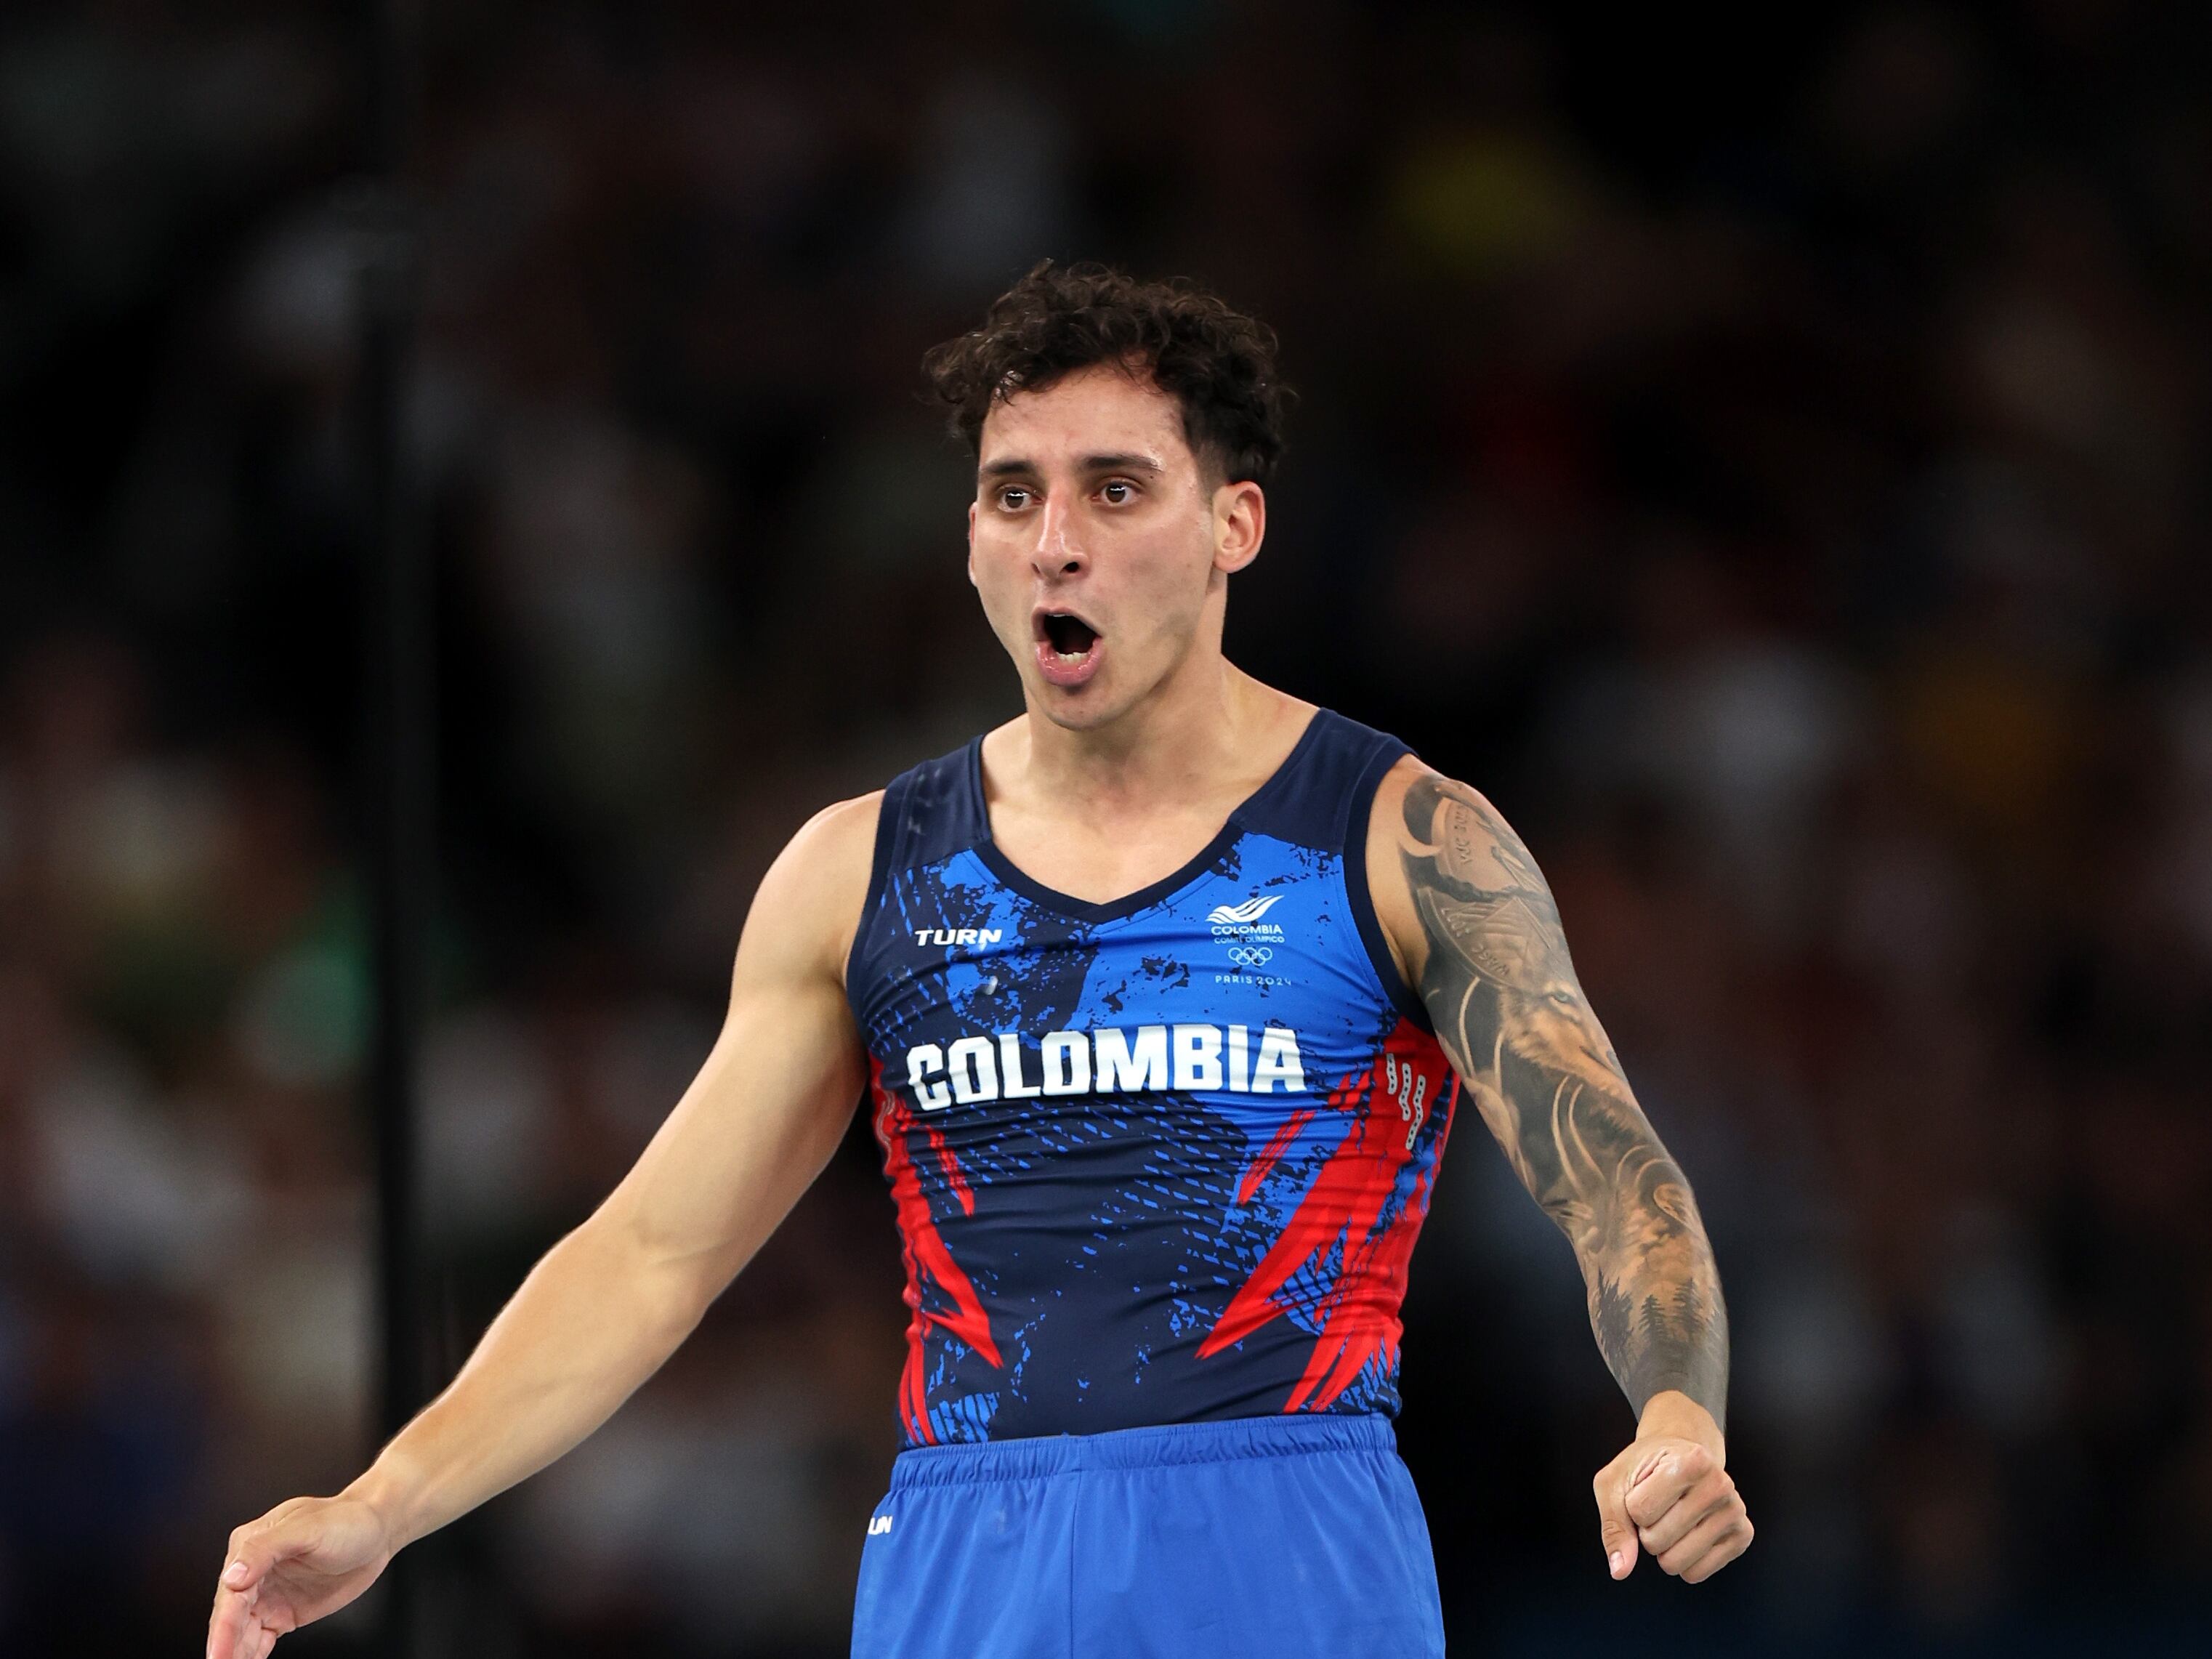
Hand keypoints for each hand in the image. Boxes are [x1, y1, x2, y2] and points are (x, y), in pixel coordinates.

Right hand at [206, 1492, 395, 1658]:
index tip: (218, 1654)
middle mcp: (254, 1572)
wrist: (378, 1532)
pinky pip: (259, 1641)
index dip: (223, 1627)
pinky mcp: (283, 1613)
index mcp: (251, 1545)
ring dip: (234, 1654)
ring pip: (241, 1633)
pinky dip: (250, 1656)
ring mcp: (267, 1595)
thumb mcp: (308, 1527)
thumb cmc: (347, 1520)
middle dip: (223, 1646)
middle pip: (231, 1617)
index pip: (230, 1593)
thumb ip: (266, 1548)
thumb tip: (232, 1576)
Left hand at [1592, 1394, 1751, 1583]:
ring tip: (1672, 1519)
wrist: (1683, 1457)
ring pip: (1675, 1562)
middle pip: (1656, 1541)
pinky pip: (1696, 1574)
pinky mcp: (1743, 1536)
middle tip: (1659, 1507)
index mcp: (1692, 1461)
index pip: (1638, 1511)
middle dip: (1646, 1530)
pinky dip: (1682, 1561)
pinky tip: (1689, 1533)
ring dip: (1663, 1548)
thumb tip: (1620, 1570)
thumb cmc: (1646, 1468)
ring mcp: (1735, 1512)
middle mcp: (1721, 1485)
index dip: (1631, 1506)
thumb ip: (1613, 1526)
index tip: (1645, 1489)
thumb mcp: (1615, 1483)